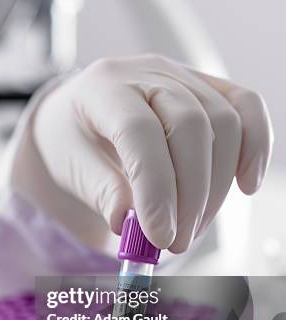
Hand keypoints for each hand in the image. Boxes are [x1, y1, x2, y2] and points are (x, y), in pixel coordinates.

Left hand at [33, 54, 272, 251]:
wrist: (77, 115)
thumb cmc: (70, 141)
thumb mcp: (70, 167)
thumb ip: (100, 192)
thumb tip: (130, 224)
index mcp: (101, 88)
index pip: (138, 132)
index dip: (154, 188)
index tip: (160, 236)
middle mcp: (145, 72)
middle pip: (190, 126)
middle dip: (190, 195)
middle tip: (175, 243)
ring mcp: (181, 75)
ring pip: (224, 122)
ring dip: (217, 187)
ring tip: (191, 229)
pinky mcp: (207, 87)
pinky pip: (246, 107)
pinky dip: (255, 147)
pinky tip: (246, 185)